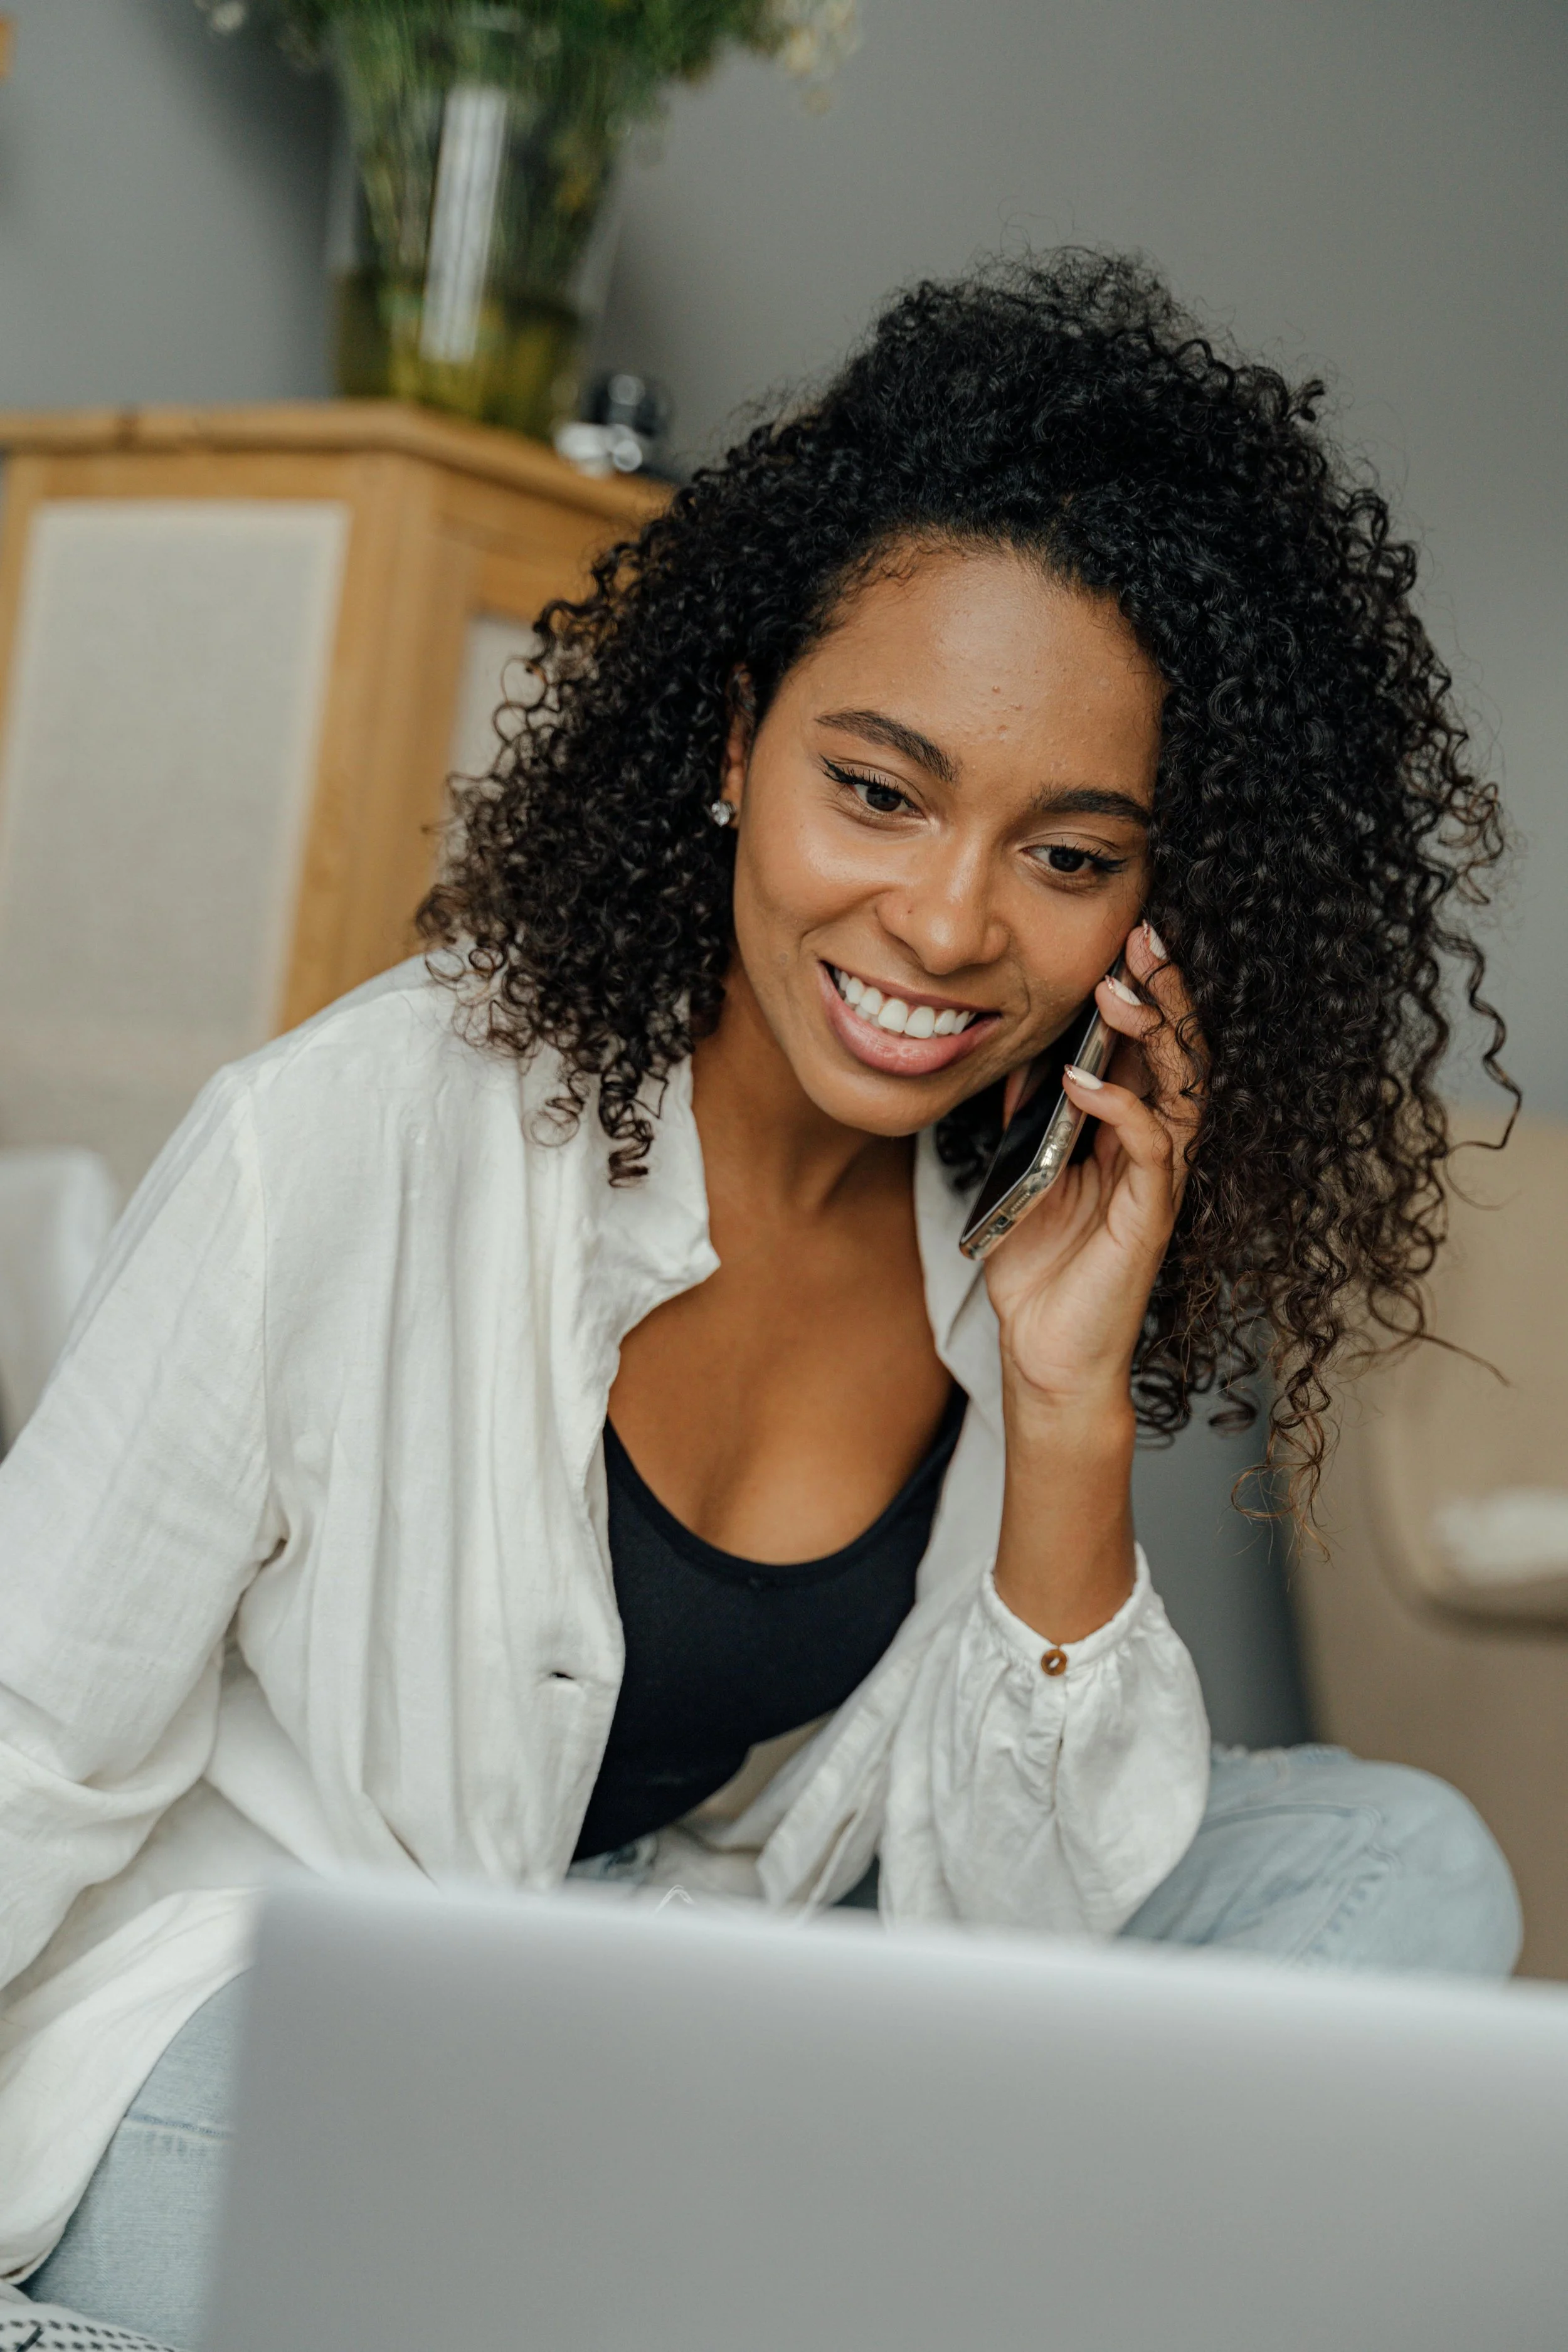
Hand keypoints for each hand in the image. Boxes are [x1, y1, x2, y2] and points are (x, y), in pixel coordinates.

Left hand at [984, 920, 1204, 1641]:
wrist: (1046, 1352)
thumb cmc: (1041, 1268)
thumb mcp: (1021, 1174)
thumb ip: (1027, 1119)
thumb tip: (1016, 1061)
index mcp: (1129, 1129)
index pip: (1152, 1043)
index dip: (1146, 988)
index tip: (1128, 934)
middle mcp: (1155, 1147)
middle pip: (1181, 1052)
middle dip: (1165, 991)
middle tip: (1146, 935)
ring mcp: (1158, 1180)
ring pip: (1181, 1090)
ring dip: (1154, 1037)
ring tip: (1122, 991)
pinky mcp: (1149, 1217)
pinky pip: (1149, 1151)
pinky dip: (1121, 1111)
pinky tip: (1086, 1084)